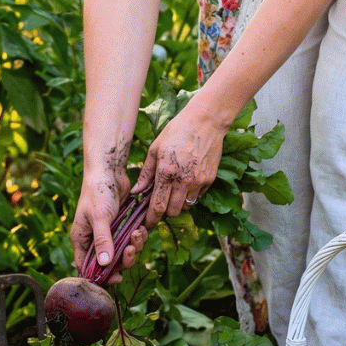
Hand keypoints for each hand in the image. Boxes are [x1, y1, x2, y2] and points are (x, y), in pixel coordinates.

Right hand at [70, 167, 147, 284]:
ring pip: (123, 251)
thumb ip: (102, 240)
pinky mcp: (121, 225)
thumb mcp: (99, 217)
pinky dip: (138, 236)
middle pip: (110, 263)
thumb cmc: (98, 192)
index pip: (88, 267)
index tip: (117, 277)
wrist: (109, 170)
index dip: (101, 276)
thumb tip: (104, 265)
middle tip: (131, 250)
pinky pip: (131, 239)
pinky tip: (141, 227)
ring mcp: (109, 232)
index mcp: (82, 239)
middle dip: (123, 259)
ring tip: (137, 233)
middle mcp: (95, 239)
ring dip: (134, 246)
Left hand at [131, 102, 226, 227]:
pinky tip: (187, 179)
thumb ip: (145, 173)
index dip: (151, 219)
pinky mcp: (209, 180)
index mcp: (166, 172)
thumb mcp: (155, 148)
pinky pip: (198, 197)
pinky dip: (191, 194)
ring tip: (174, 189)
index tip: (147, 223)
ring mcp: (198, 181)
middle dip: (164, 211)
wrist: (205, 121)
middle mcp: (183, 180)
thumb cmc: (177, 131)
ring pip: (186, 207)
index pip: (157, 207)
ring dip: (178, 203)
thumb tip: (136, 192)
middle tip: (161, 202)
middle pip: (172, 212)